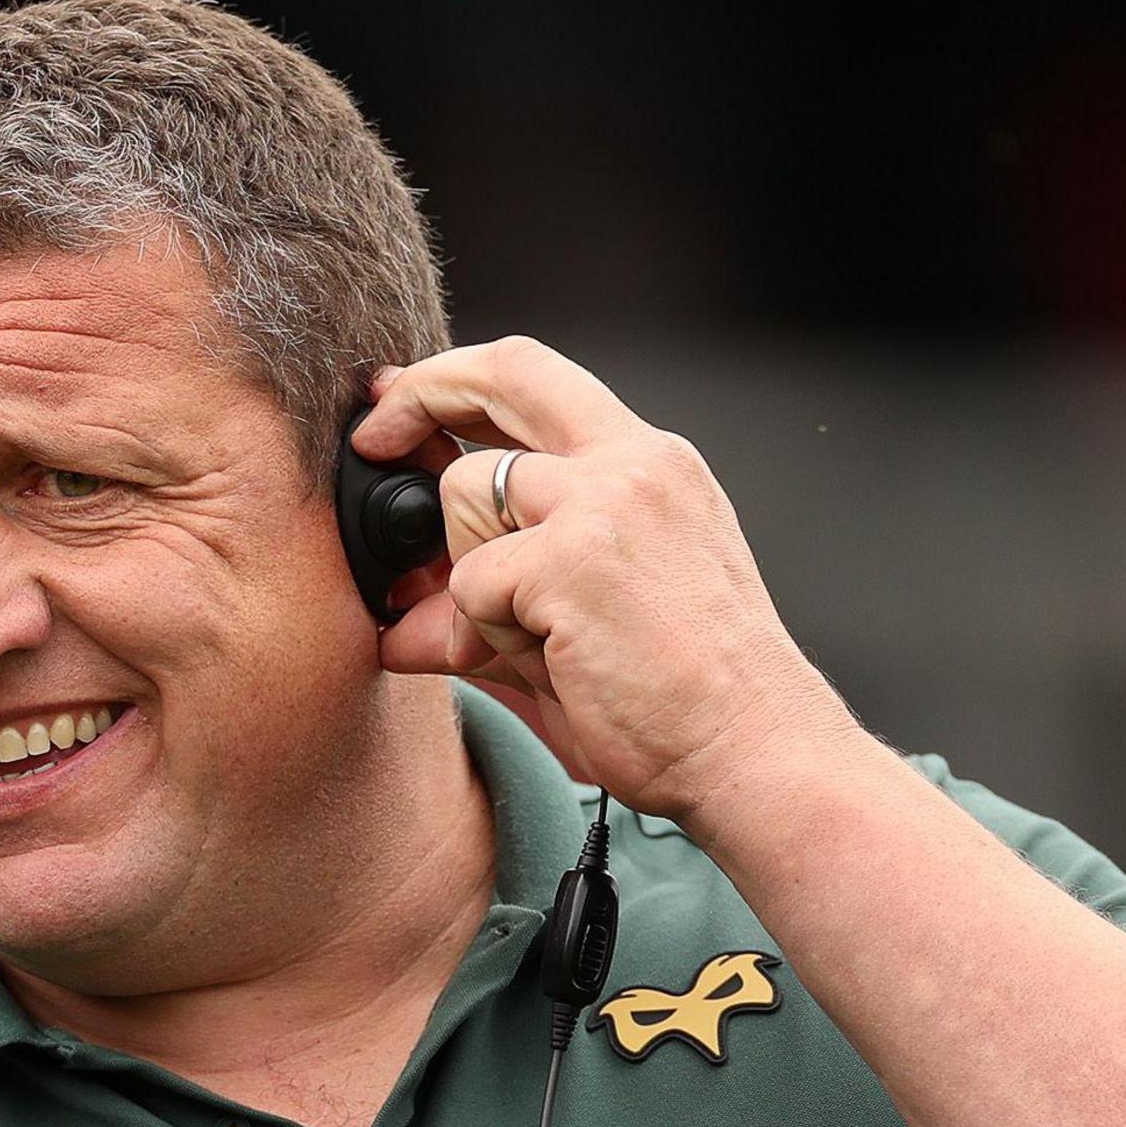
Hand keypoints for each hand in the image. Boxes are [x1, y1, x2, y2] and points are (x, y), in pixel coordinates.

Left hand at [351, 337, 858, 821]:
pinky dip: (484, 635)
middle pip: (501, 375)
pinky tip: (552, 665)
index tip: (401, 402)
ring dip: (469, 577)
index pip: (539, 378)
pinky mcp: (571, 559)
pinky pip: (471, 583)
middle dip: (416, 396)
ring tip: (533, 641)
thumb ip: (502, 585)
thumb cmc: (690, 697)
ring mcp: (604, 503)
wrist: (753, 751)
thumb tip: (400, 608)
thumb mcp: (593, 614)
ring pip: (465, 494)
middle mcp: (635, 463)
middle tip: (372, 441)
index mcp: (653, 465)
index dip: (455, 380)